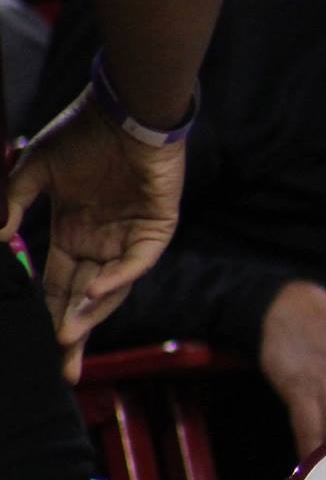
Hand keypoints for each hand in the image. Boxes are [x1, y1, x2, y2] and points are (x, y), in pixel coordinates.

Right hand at [3, 91, 185, 381]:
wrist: (124, 109)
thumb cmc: (82, 134)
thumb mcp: (35, 171)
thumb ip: (15, 203)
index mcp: (74, 232)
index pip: (58, 284)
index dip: (48, 313)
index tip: (39, 346)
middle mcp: (102, 241)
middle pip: (86, 297)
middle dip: (74, 333)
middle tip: (64, 371)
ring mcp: (130, 235)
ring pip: (112, 286)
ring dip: (92, 312)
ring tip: (70, 338)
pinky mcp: (157, 226)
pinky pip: (137, 261)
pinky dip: (117, 278)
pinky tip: (96, 293)